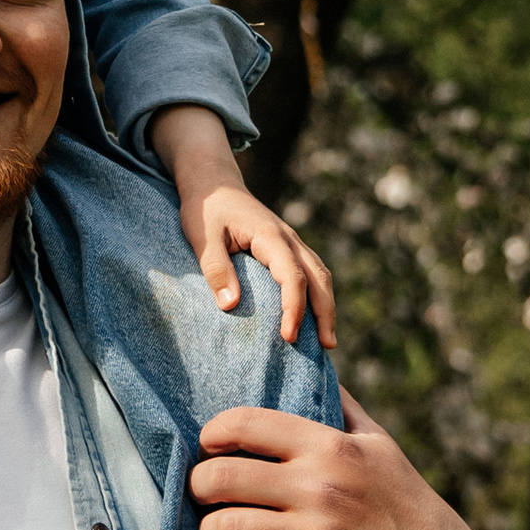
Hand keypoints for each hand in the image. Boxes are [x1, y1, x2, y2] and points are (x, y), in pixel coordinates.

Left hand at [152, 105, 337, 348]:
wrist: (213, 182)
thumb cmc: (204, 210)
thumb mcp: (202, 238)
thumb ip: (215, 269)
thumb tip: (231, 305)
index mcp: (270, 236)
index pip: (292, 277)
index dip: (294, 308)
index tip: (288, 336)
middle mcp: (288, 239)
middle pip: (319, 277)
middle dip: (325, 313)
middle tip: (326, 347)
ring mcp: (292, 241)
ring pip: (321, 274)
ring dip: (327, 306)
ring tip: (327, 341)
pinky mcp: (287, 246)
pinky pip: (311, 271)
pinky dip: (318, 295)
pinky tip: (314, 317)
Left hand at [188, 389, 483, 529]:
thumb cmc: (405, 504)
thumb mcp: (381, 445)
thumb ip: (342, 408)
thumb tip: (312, 362)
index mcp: (331, 446)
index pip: (245, 424)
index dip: (212, 435)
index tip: (210, 448)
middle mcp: (321, 487)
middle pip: (219, 478)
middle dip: (199, 489)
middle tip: (205, 497)